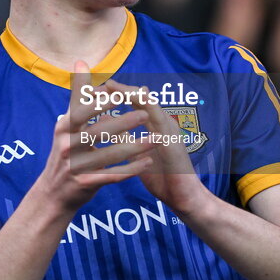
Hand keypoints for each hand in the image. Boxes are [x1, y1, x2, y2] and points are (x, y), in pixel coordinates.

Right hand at [31, 62, 154, 213]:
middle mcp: (66, 145)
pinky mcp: (85, 183)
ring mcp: (74, 166)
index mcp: (63, 127)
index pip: (82, 111)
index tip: (121, 93)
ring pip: (108, 155)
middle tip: (145, 116)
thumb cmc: (67, 151)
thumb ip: (79, 96)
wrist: (53, 193)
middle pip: (98, 132)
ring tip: (154, 140)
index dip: (101, 102)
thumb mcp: (68, 123)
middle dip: (123, 124)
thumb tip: (81, 62)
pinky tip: (147, 162)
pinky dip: (131, 169)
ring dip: (133, 147)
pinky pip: (113, 175)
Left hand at [104, 80, 209, 215]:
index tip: (96, 89)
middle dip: (121, 89)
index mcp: (155, 126)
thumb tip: (104, 121)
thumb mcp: (136, 154)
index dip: (117, 95)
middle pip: (142, 98)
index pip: (135, 103)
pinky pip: (159, 119)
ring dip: (130, 93)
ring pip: (150, 104)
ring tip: (111, 85)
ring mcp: (169, 130)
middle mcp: (163, 123)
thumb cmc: (161, 177)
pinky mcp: (172, 140)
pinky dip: (146, 107)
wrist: (183, 197)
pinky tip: (133, 102)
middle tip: (100, 82)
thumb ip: (124, 137)